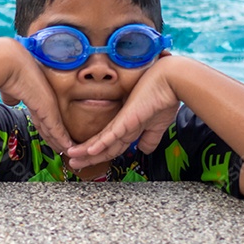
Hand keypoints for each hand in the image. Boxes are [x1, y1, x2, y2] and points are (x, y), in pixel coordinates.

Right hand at [0, 41, 75, 154]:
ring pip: (56, 130)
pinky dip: (63, 141)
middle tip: (65, 149)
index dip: (49, 128)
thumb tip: (11, 101)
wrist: (9, 63)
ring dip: (62, 143)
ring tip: (69, 152)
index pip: (44, 117)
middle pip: (53, 125)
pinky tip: (69, 149)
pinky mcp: (48, 110)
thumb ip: (12, 96)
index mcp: (36, 96)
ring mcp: (48, 105)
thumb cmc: (6, 71)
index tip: (52, 137)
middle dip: (58, 138)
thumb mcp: (9, 87)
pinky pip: (57, 130)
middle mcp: (45, 101)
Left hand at [65, 57, 179, 168]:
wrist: (170, 81)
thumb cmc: (165, 98)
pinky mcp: (126, 119)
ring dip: (85, 152)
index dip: (100, 155)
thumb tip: (144, 150)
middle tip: (73, 163)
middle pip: (101, 146)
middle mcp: (122, 125)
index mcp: (129, 127)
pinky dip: (100, 144)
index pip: (110, 146)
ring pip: (100, 142)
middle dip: (86, 157)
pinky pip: (111, 134)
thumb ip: (150, 138)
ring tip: (72, 159)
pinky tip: (89, 151)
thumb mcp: (158, 125)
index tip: (89, 161)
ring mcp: (123, 122)